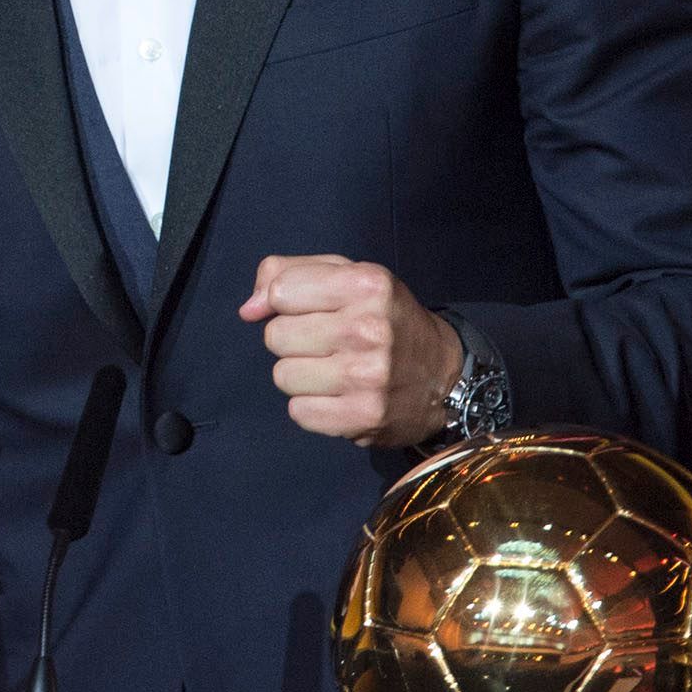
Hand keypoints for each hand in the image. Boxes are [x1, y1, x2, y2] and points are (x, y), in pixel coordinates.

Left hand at [240, 254, 465, 447]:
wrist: (443, 376)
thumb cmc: (387, 319)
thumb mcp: (350, 276)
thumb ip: (292, 274)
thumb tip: (248, 309)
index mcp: (367, 285)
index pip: (281, 291)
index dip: (284, 301)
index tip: (304, 309)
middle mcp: (368, 329)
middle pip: (276, 336)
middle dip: (292, 339)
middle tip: (324, 342)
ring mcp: (365, 377)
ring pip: (282, 376)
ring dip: (300, 374)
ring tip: (331, 369)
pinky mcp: (361, 417)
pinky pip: (298, 411)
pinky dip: (311, 405)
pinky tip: (337, 395)